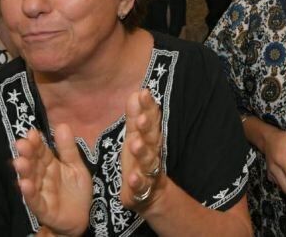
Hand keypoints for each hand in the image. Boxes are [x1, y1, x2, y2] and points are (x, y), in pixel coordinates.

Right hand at [13, 126, 91, 236]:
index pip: (41, 152)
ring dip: (24, 171)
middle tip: (21, 143)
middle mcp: (43, 177)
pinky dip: (29, 193)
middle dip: (27, 154)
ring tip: (19, 161)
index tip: (31, 132)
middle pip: (33, 164)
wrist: (82, 216)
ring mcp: (41, 192)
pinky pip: (35, 200)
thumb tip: (62, 125)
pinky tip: (24, 184)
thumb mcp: (75, 166)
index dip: (37, 143)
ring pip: (30, 180)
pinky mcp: (43, 208)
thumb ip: (68, 148)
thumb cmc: (76, 190)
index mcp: (51, 165)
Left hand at [120, 90, 166, 210]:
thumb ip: (135, 116)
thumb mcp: (135, 136)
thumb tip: (136, 92)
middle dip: (147, 128)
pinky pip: (140, 185)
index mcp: (149, 138)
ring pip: (147, 161)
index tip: (143, 93)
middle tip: (141, 117)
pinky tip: (133, 178)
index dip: (148, 107)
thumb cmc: (140, 159)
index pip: (151, 119)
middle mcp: (152, 152)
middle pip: (151, 138)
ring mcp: (148, 171)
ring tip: (135, 144)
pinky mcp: (141, 189)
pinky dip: (138, 181)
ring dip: (142, 152)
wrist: (150, 194)